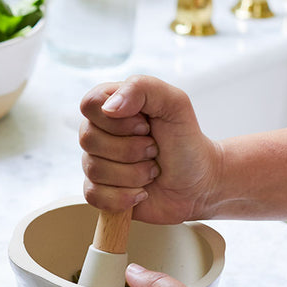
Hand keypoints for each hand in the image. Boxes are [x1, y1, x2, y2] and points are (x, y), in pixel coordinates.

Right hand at [79, 75, 222, 223]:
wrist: (198, 183)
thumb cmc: (186, 141)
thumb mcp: (175, 104)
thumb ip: (142, 89)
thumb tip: (109, 107)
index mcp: (112, 105)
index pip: (90, 104)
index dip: (116, 120)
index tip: (145, 126)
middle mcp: (98, 132)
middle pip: (88, 139)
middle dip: (130, 150)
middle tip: (153, 150)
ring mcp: (96, 162)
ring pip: (94, 170)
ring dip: (133, 174)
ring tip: (152, 171)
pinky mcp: (98, 191)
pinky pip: (93, 196)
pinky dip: (123, 197)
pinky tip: (141, 192)